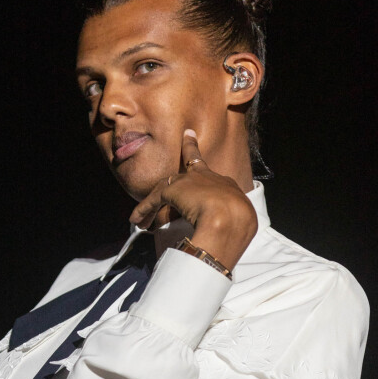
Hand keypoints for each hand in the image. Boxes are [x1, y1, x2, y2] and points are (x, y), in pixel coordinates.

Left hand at [129, 129, 257, 269]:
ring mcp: (191, 181)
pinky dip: (144, 209)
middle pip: (196, 164)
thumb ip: (232, 227)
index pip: (217, 180)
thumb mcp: (240, 224)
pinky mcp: (173, 188)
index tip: (210, 170)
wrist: (228, 219)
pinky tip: (137, 220)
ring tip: (140, 214)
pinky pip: (154, 198)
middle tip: (188, 136)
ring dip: (152, 203)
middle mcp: (210, 178)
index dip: (212, 179)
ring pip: (168, 187)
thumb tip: (229, 242)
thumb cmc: (238, 226)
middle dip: (191, 149)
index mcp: (228, 188)